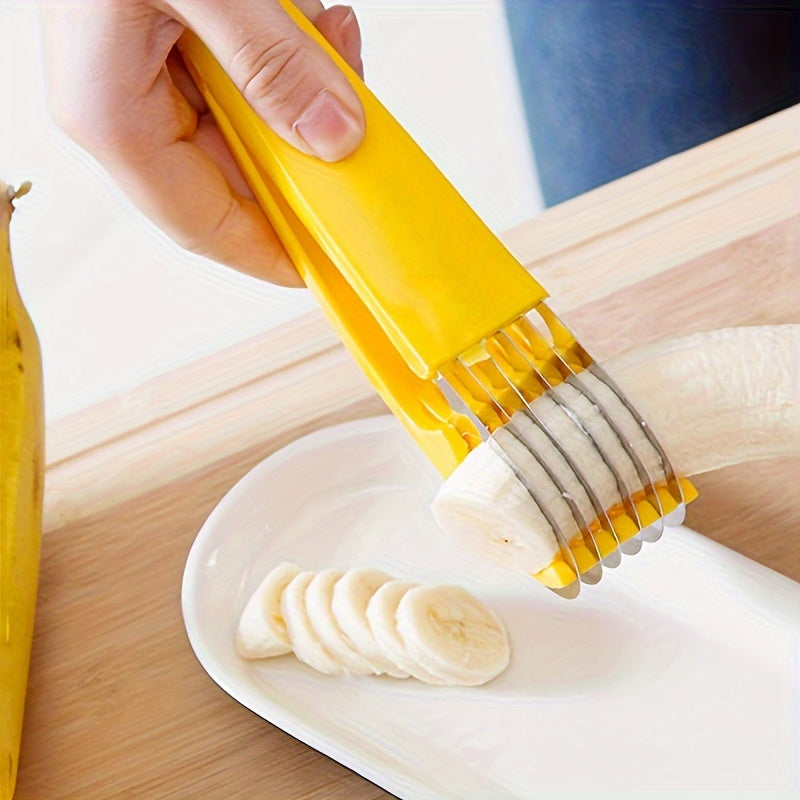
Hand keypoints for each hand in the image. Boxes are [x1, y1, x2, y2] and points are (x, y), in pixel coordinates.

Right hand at [38, 0, 365, 285]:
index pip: (207, 225)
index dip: (272, 254)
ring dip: (301, 91)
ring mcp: (143, 79)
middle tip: (359, 122)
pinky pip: (241, 77)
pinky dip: (286, 52)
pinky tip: (312, 18)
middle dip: (307, 152)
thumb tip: (336, 138)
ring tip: (333, 41)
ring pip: (247, 127)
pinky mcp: (165, 47)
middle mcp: (124, 110)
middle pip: (236, 178)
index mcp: (115, 117)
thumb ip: (271, 63)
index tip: (330, 265)